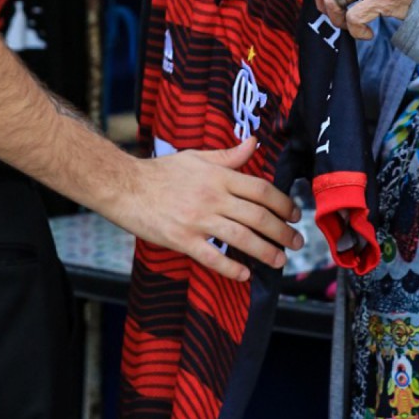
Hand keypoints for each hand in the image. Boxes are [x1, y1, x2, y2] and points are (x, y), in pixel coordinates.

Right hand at [120, 137, 302, 282]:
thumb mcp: (195, 157)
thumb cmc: (159, 172)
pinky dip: (231, 268)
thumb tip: (254, 144)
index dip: (283, 203)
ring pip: (241, 238)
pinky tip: (244, 275)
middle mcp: (212, 197)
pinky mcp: (181, 239)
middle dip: (282, 232)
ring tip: (279, 260)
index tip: (294, 213)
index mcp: (217, 176)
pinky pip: (212, 257)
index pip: (261, 190)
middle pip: (258, 216)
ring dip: (265, 251)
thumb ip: (227, 155)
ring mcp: (197, 220)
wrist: (123, 186)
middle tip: (295, 243)